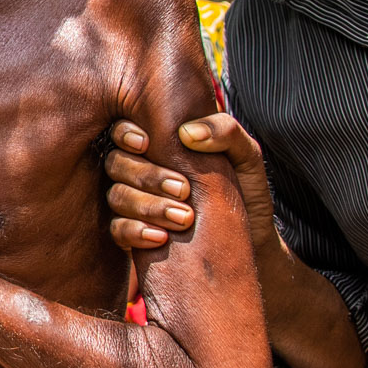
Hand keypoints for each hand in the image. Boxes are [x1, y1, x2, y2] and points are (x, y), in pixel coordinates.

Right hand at [104, 114, 275, 251]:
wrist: (252, 238)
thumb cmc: (246, 190)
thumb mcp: (246, 155)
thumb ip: (225, 131)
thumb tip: (187, 133)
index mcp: (162, 145)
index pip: (124, 130)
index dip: (126, 133)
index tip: (147, 144)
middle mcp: (143, 170)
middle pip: (116, 162)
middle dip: (147, 175)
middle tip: (184, 189)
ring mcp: (136, 202)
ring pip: (116, 196)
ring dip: (147, 206)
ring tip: (184, 218)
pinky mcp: (135, 233)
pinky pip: (117, 230)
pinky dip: (135, 232)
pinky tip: (161, 237)